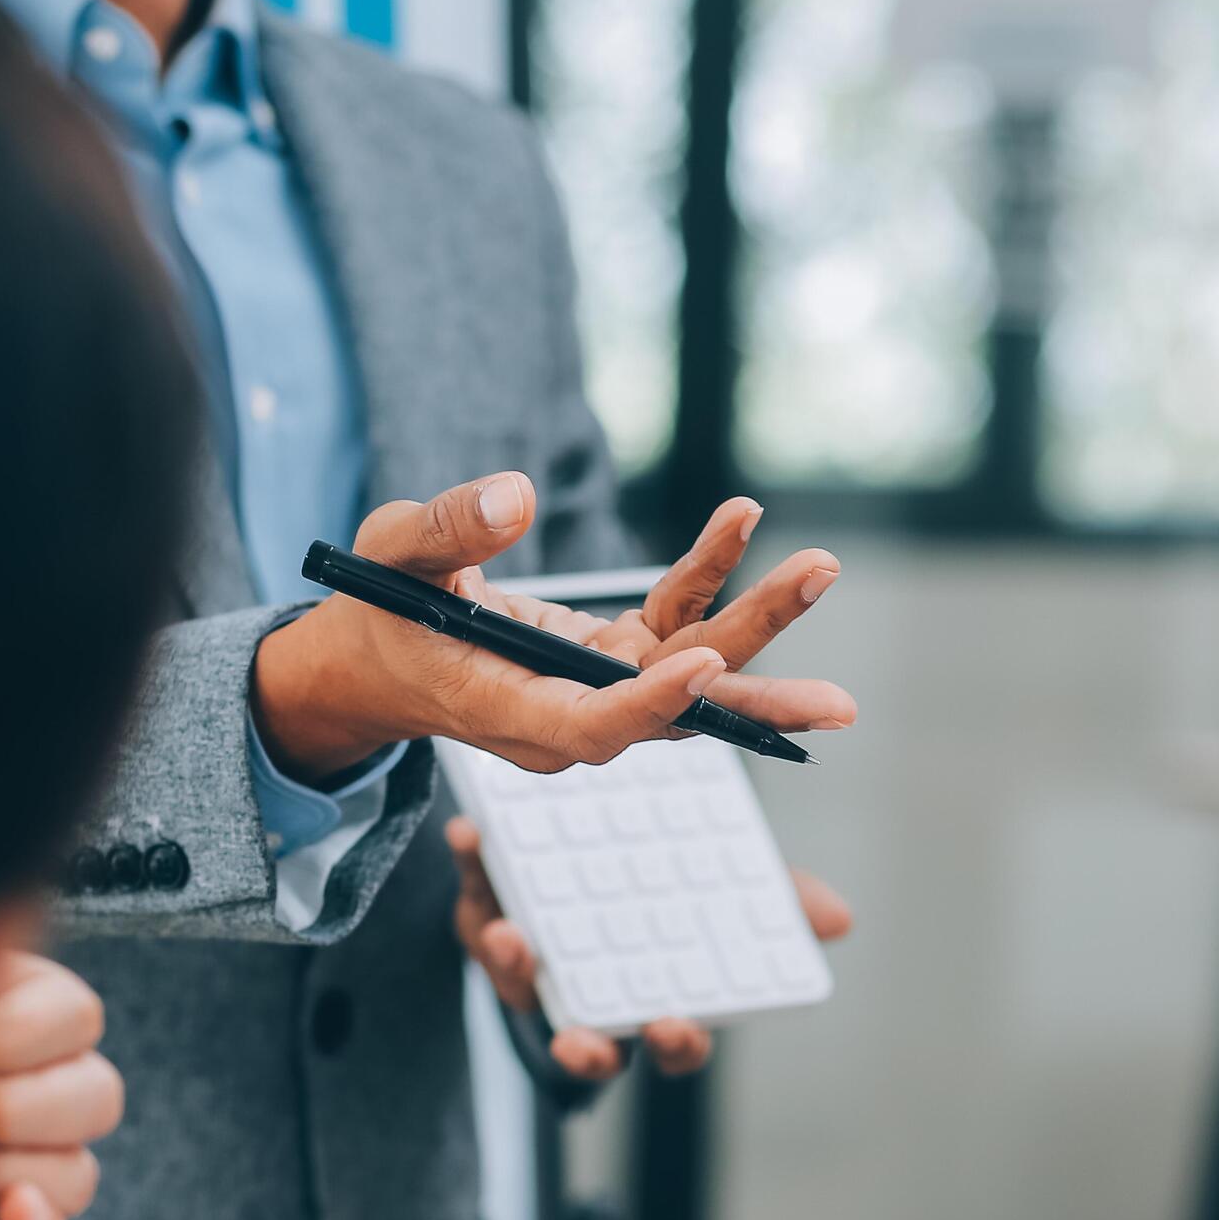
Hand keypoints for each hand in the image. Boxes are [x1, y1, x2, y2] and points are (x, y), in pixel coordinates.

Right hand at [251, 476, 855, 781]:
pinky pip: (674, 620)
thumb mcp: (391, 556)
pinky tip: (743, 518)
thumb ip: (446, 531)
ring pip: (693, 673)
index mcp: (508, 710)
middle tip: (838, 702)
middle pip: (672, 711)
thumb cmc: (380, 608)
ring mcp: (596, 690)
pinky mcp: (613, 660)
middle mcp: (566, 717)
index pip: (592, 725)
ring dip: (759, 629)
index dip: (651, 703)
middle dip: (752, 695)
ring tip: (822, 578)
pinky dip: (709, 574)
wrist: (383, 656)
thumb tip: (517, 495)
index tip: (702, 663)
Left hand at [449, 814, 853, 1076]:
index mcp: (658, 996)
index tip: (675, 1025)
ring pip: (520, 988)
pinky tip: (472, 836)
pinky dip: (474, 870)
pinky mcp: (485, 921)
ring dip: (513, 968)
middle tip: (580, 1040)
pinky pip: (475, 902)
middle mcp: (592, 999)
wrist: (587, 849)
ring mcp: (536, 970)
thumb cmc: (665, 889)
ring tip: (510, 935)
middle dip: (587, 1051)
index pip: (676, 1043)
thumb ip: (777, 902)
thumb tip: (840, 918)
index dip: (678, 1043)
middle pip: (592, 1048)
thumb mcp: (729, 890)